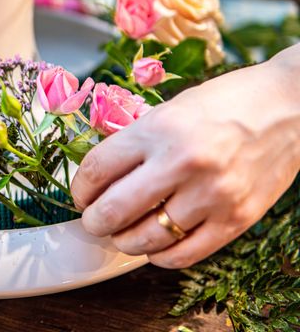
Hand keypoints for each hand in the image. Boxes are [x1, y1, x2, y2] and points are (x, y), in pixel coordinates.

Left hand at [71, 45, 299, 267]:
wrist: (289, 106)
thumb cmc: (226, 102)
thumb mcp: (169, 109)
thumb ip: (135, 142)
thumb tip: (100, 177)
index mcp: (159, 130)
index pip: (97, 170)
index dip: (79, 189)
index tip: (81, 195)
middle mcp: (183, 163)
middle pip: (114, 210)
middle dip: (94, 222)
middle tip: (93, 221)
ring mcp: (212, 194)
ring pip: (147, 239)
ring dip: (124, 242)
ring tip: (122, 234)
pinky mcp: (237, 219)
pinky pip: (185, 254)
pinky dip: (161, 256)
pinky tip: (155, 246)